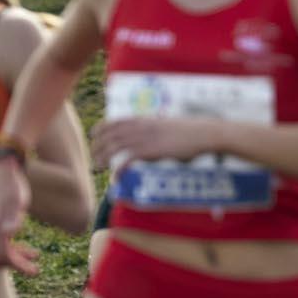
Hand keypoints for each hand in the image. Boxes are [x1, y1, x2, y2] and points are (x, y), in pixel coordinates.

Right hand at [0, 160, 40, 276]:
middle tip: (36, 270)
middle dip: (18, 264)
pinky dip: (16, 246)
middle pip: (1, 254)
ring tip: (35, 257)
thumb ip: (12, 216)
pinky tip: (28, 246)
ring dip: (18, 256)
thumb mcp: (16, 199)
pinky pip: (5, 239)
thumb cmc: (11, 183)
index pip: (2, 254)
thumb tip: (9, 231)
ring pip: (3, 248)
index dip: (17, 265)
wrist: (0, 168)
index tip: (33, 271)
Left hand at [90, 117, 222, 169]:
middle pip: (111, 135)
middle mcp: (141, 127)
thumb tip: (152, 137)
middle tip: (94, 157)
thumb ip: (156, 129)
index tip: (94, 134)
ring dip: (103, 157)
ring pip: (115, 146)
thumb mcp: (169, 125)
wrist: (204, 133)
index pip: (116, 121)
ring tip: (97, 167)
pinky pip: (128, 160)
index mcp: (145, 119)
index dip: (102, 127)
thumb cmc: (191, 131)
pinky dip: (119, 169)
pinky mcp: (151, 151)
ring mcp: (145, 138)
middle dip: (98, 146)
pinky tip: (116, 177)